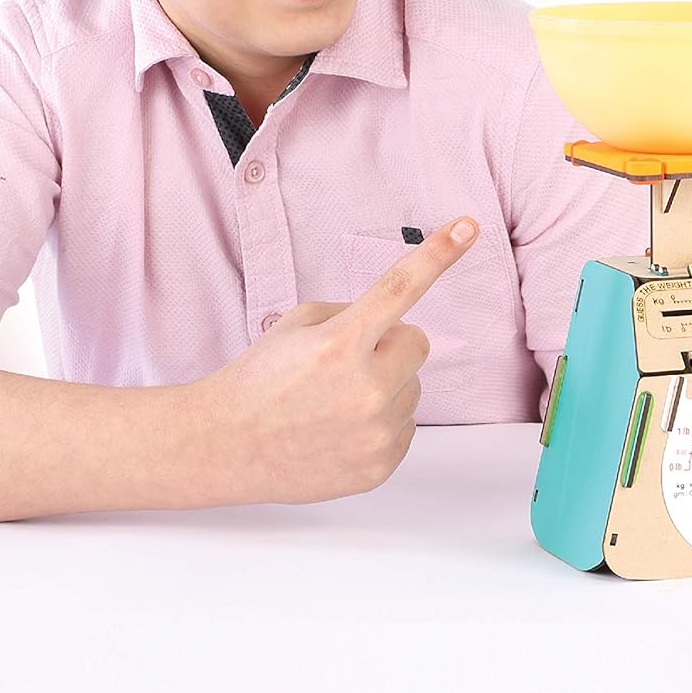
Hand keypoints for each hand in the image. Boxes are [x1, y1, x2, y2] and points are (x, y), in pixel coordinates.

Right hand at [197, 217, 478, 503]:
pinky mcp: (380, 465)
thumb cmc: (259, 380)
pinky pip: (407, 425)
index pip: (400, 287)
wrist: (223, 447)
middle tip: (345, 361)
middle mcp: (364, 388)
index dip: (438, 254)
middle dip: (389, 344)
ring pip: (413, 386)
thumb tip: (396, 327)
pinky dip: (381, 421)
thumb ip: (353, 314)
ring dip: (385, 386)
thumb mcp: (297, 324)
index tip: (467, 227)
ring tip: (333, 401)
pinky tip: (340, 428)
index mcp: (339, 343)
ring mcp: (375, 432)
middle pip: (417, 342)